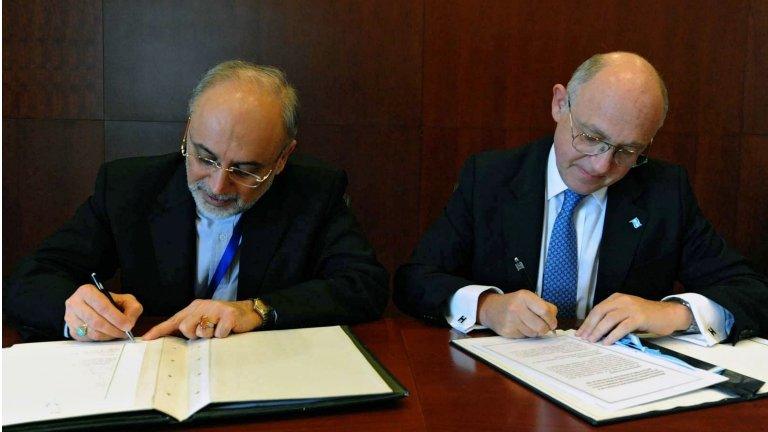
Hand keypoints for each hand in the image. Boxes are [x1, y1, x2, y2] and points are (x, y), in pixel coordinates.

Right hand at [64, 284, 142, 340]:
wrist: (91, 306)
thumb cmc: (109, 302)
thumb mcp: (124, 299)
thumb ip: (132, 308)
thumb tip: (129, 323)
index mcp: (87, 291)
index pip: (102, 306)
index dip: (116, 318)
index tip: (128, 326)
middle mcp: (74, 303)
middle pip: (96, 321)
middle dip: (114, 329)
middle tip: (125, 333)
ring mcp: (70, 318)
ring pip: (92, 332)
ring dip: (108, 336)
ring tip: (118, 334)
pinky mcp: (71, 330)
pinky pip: (88, 339)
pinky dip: (101, 339)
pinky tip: (108, 335)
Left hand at [142, 299, 262, 339]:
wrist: (249, 312)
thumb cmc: (224, 320)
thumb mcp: (205, 321)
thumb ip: (191, 328)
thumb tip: (173, 342)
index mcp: (194, 307)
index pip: (173, 320)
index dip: (159, 331)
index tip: (145, 340)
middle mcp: (203, 306)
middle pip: (186, 327)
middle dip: (194, 335)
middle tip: (207, 333)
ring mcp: (216, 309)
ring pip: (202, 331)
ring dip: (210, 336)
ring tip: (219, 331)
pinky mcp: (228, 315)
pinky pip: (218, 334)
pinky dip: (223, 336)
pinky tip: (228, 330)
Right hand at [477, 290, 557, 337]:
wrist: (492, 309)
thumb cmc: (515, 303)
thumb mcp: (529, 298)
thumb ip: (544, 306)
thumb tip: (553, 322)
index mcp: (524, 297)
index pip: (545, 311)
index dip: (552, 319)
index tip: (552, 323)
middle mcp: (516, 308)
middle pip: (541, 326)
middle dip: (545, 329)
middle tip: (544, 327)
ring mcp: (511, 320)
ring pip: (534, 333)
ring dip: (535, 331)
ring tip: (530, 325)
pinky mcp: (508, 331)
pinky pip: (525, 337)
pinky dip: (526, 334)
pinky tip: (521, 327)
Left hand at [576, 293, 692, 344]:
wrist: (669, 314)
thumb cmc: (647, 316)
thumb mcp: (627, 313)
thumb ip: (614, 318)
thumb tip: (596, 332)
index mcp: (617, 298)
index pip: (597, 309)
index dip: (588, 321)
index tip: (580, 332)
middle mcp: (622, 300)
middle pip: (600, 312)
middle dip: (590, 326)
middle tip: (583, 338)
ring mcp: (631, 308)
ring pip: (609, 319)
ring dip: (599, 331)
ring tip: (593, 341)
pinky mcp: (639, 317)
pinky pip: (622, 326)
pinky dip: (613, 335)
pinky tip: (607, 342)